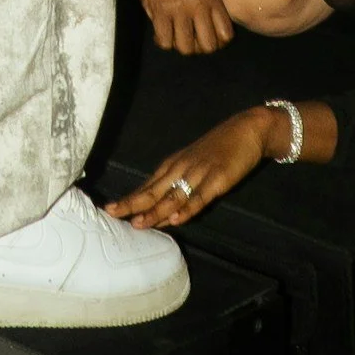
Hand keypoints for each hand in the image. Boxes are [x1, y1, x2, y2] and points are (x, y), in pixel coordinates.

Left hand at [106, 108, 272, 228]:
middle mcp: (180, 168)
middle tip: (112, 213)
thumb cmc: (216, 150)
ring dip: (155, 211)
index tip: (110, 209)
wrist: (245, 130)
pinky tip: (176, 219)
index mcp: (172, 165)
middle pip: (153, 190)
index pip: (146, 186)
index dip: (129, 199)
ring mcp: (198, 173)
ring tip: (138, 224)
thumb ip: (176, 185)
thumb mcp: (191, 165)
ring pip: (172, 196)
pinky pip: (199, 197)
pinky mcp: (217, 179)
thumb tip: (159, 210)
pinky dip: (186, 209)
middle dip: (132, 204)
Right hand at [139, 0, 234, 54]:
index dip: (219, 41)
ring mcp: (177, 9)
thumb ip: (209, 1)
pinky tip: (163, 33)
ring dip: (182, 45)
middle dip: (201, 47)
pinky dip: (164, 41)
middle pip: (208, 46)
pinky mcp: (158, 11)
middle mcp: (196, 4)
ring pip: (186, 47)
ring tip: (179, 37)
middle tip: (194, 40)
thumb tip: (212, 27)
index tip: (211, 37)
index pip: (226, 34)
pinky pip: (165, 41)